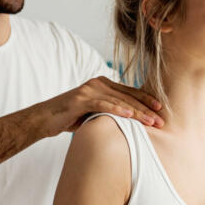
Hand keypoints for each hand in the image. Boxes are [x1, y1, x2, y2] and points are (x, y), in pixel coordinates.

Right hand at [36, 76, 163, 136]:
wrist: (43, 119)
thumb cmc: (68, 118)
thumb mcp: (93, 112)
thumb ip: (108, 110)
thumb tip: (128, 121)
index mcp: (102, 84)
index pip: (129, 92)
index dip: (146, 101)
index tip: (161, 111)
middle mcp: (98, 82)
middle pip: (128, 96)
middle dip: (146, 109)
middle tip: (161, 120)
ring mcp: (89, 89)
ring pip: (119, 101)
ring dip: (138, 112)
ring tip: (151, 121)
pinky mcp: (81, 98)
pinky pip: (104, 104)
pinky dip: (118, 109)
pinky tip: (130, 115)